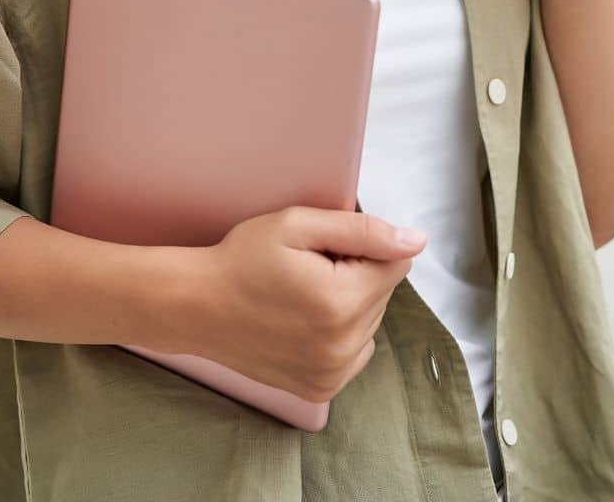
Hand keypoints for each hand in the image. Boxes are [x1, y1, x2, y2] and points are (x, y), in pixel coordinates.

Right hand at [183, 206, 424, 402]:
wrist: (198, 306)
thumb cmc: (243, 259)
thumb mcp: (298, 226)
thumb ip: (363, 231)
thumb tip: (415, 241)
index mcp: (342, 302)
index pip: (395, 263)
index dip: (361, 246)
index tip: (324, 248)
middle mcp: (343, 346)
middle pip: (383, 292)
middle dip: (356, 272)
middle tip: (308, 267)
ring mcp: (332, 373)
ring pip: (371, 320)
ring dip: (349, 302)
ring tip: (302, 293)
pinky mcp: (321, 388)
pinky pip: (356, 349)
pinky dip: (341, 332)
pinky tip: (305, 319)